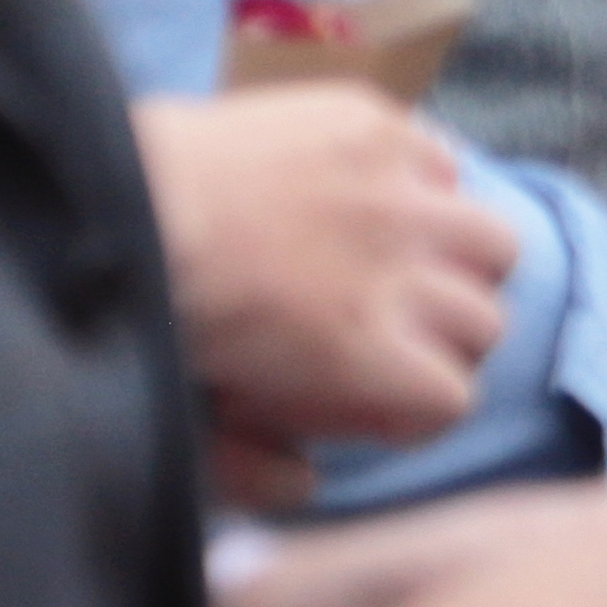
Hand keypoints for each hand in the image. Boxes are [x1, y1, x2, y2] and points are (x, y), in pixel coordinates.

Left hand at [136, 87, 517, 488]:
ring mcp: (397, 190)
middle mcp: (404, 268)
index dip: (416, 408)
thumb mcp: (191, 417)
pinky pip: (444, 161)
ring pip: (492, 242)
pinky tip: (376, 195)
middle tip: (393, 334)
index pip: (456, 396)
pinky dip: (425, 183)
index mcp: (364, 351)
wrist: (114, 193)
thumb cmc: (146, 308)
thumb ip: (253, 467)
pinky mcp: (374, 126)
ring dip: (459, 261)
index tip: (380, 402)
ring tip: (409, 261)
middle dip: (442, 339)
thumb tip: (306, 481)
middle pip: (485, 322)